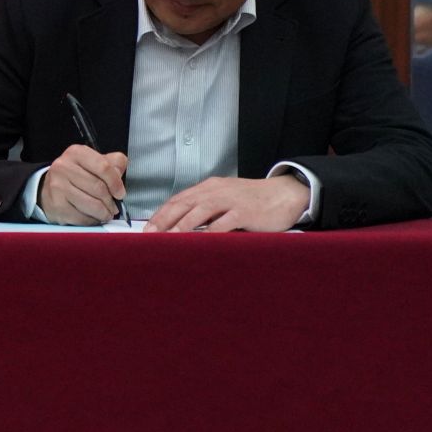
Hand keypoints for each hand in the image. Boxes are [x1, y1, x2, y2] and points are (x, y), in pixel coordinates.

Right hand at [38, 144, 129, 224]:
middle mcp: (64, 167)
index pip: (103, 167)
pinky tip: (92, 216)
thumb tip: (119, 173)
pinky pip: (83, 218)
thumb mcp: (93, 163)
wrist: (48, 190)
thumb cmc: (76, 176)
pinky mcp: (57, 205)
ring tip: (106, 213)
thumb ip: (112, 163)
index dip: (116, 182)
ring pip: (93, 205)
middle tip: (114, 206)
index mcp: (76, 153)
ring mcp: (58, 187)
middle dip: (111, 201)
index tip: (120, 193)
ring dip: (104, 213)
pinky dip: (92, 220)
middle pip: (99, 188)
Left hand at [144, 173, 309, 232]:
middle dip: (164, 220)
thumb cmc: (252, 201)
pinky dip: (210, 232)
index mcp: (208, 188)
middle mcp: (215, 191)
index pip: (178, 200)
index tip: (146, 230)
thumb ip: (206, 210)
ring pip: (199, 211)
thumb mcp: (225, 200)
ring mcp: (230, 200)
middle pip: (183, 204)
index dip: (161, 214)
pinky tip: (199, 243)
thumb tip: (181, 227)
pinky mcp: (245, 211)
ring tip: (167, 240)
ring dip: (181, 226)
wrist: (285, 194)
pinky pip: (224, 222)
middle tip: (148, 236)